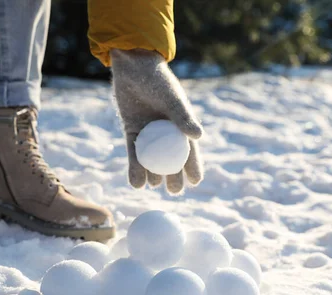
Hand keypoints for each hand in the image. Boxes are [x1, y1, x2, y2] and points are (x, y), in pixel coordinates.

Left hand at [111, 49, 203, 194]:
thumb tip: (199, 137)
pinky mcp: (132, 130)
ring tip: (154, 186)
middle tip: (174, 192)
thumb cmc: (157, 79)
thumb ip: (183, 117)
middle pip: (170, 159)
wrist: (132, 65)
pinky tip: (136, 183)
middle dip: (173, 177)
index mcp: (180, 124)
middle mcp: (165, 130)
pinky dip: (135, 167)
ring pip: (152, 159)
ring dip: (153, 174)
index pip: (189, 150)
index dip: (194, 167)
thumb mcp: (171, 99)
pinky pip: (134, 152)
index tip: (195, 182)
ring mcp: (148, 132)